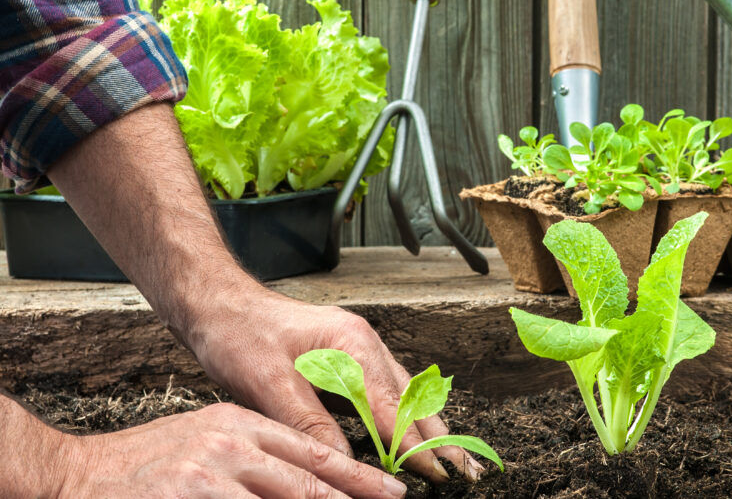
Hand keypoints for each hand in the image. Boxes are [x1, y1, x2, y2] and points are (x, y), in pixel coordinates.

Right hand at [60, 403, 406, 497]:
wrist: (81, 473)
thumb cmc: (149, 461)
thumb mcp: (209, 438)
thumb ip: (256, 457)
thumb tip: (305, 482)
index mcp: (240, 424)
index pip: (311, 450)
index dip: (355, 475)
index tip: (390, 491)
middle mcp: (230, 445)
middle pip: (306, 480)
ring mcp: (208, 476)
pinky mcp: (189, 497)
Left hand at [187, 288, 484, 482]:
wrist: (218, 303)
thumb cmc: (239, 334)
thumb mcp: (268, 383)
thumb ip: (310, 423)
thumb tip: (344, 463)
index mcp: (352, 344)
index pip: (393, 406)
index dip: (416, 444)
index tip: (438, 474)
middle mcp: (364, 344)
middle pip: (412, 397)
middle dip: (439, 436)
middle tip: (466, 470)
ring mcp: (359, 348)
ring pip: (405, 393)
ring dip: (427, 427)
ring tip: (451, 457)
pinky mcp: (348, 357)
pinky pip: (387, 389)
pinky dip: (405, 415)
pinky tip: (412, 433)